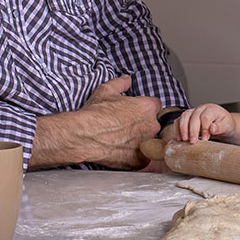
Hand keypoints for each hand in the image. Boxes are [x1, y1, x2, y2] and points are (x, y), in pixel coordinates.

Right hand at [28, 74, 159, 169]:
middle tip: (125, 127)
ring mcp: (146, 144)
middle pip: (153, 124)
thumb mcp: (106, 91)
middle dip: (143, 125)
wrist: (84, 135)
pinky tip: (121, 151)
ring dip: (139, 141)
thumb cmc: (95, 113)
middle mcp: (152, 125)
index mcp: (148, 107)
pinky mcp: (140, 161)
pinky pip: (142, 158)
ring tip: (121, 140)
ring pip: (148, 141)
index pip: (155, 106)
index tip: (135, 113)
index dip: (144, 109)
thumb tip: (127, 78)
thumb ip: (120, 83)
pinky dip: (134, 156)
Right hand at [176, 104, 234, 142]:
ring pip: (184, 116)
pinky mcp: (187, 118)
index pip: (205, 117)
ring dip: (182, 129)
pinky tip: (179, 138)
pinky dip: (177, 129)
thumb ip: (221, 127)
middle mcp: (201, 108)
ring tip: (184, 140)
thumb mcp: (227, 126)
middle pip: (193, 116)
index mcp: (212, 109)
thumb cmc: (225, 125)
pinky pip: (178, 120)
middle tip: (193, 142)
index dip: (204, 128)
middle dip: (192, 130)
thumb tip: (212, 128)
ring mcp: (193, 112)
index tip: (205, 139)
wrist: (222, 124)